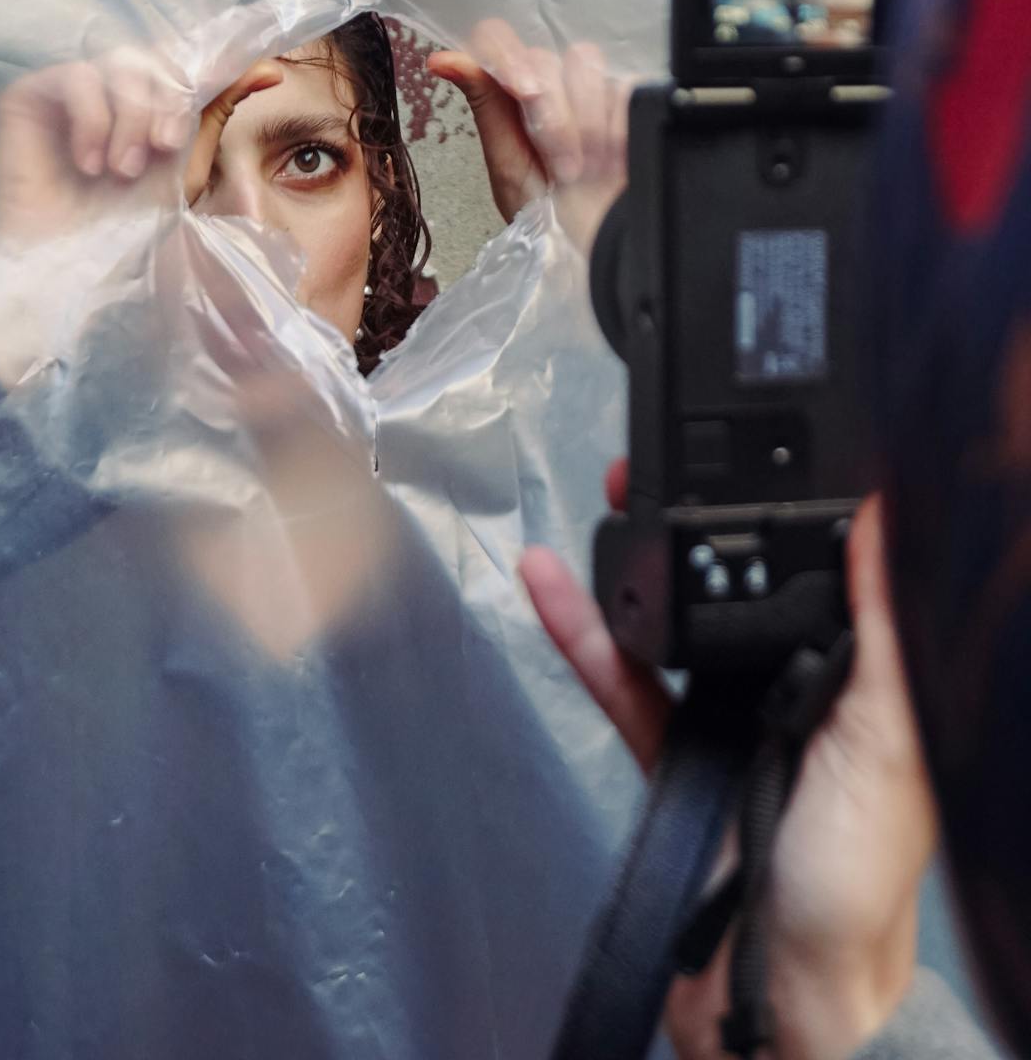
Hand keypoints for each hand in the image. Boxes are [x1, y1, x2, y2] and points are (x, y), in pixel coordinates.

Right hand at [0, 48, 279, 387]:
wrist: (67, 272)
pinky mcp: (26, 99)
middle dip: (165, 103)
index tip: (269, 77)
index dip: (216, 69)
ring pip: (119, 63)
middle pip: (152, 59)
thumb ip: (216, 113)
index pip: (179, 64)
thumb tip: (268, 68)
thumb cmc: (122, 233)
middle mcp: (106, 95)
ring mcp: (65, 95)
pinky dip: (91, 119)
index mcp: (144, 107)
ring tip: (121, 171)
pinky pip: (76, 76)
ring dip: (131, 117)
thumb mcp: (185, 166)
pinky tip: (88, 165)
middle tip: (161, 149)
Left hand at [428, 19, 627, 250]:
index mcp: (512, 93)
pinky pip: (625, 87)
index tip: (522, 91)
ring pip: (586, 65)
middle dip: (550, 114)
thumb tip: (440, 60)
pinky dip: (617, 127)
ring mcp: (593, 90)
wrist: (594, 243)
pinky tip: (614, 158)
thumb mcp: (505, 162)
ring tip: (586, 167)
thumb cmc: (544, 211)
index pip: (498, 40)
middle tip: (559, 163)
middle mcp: (551, 84)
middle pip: (544, 58)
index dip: (507, 57)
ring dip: (585, 122)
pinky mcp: (633, 100)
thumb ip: (484, 103)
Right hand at [521, 474, 932, 1059]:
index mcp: (864, 676)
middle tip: (657, 458)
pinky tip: (553, 587)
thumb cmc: (853, 889)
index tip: (757, 449)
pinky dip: (586, 632)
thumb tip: (893, 515)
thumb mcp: (884, 743)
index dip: (792, 507)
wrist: (775, 999)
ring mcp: (736, 717)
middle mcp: (803, 686)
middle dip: (698, 518)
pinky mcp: (676, 753)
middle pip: (743, 580)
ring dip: (634, 563)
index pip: (827, 568)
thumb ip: (882, 629)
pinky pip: (624, 678)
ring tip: (603, 497)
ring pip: (677, 619)